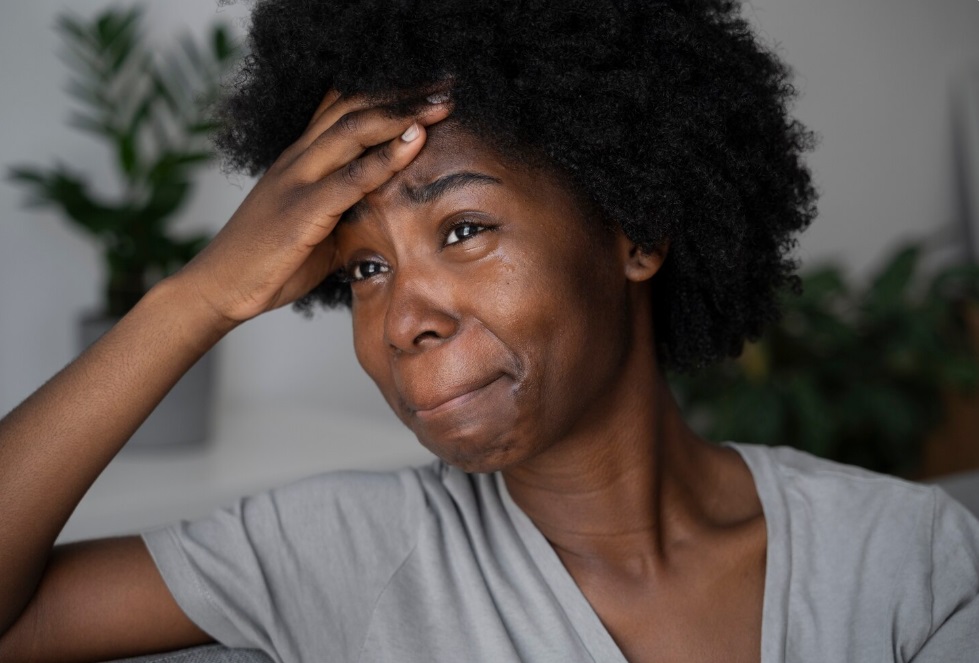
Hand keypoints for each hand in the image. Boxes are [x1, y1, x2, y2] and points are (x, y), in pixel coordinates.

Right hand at [174, 89, 451, 329]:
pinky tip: (416, 139)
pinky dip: (386, 156)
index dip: (386, 94)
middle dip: (403, 94)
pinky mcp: (301, 210)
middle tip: (447, 86)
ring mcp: (297, 180)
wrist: (220, 288)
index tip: (428, 90)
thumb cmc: (270, 262)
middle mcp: (298, 159)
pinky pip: (350, 177)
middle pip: (353, 107)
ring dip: (402, 113)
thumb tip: (385, 216)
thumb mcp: (316, 228)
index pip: (342, 108)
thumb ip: (347, 212)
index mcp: (300, 159)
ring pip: (353, 129)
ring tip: (442, 103)